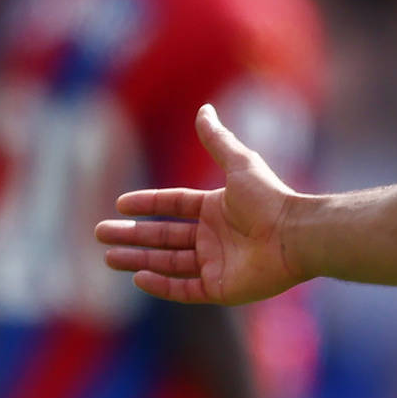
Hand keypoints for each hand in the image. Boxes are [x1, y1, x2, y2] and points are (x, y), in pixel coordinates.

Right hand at [96, 105, 305, 303]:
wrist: (295, 235)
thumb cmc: (270, 199)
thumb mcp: (239, 163)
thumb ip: (217, 140)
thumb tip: (204, 109)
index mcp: (216, 208)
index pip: (173, 206)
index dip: (147, 204)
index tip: (119, 205)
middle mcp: (214, 237)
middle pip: (164, 236)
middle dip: (133, 235)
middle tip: (101, 234)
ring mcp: (217, 264)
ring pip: (169, 263)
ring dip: (139, 260)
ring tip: (109, 258)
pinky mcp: (221, 289)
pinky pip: (185, 288)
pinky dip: (162, 285)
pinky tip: (139, 278)